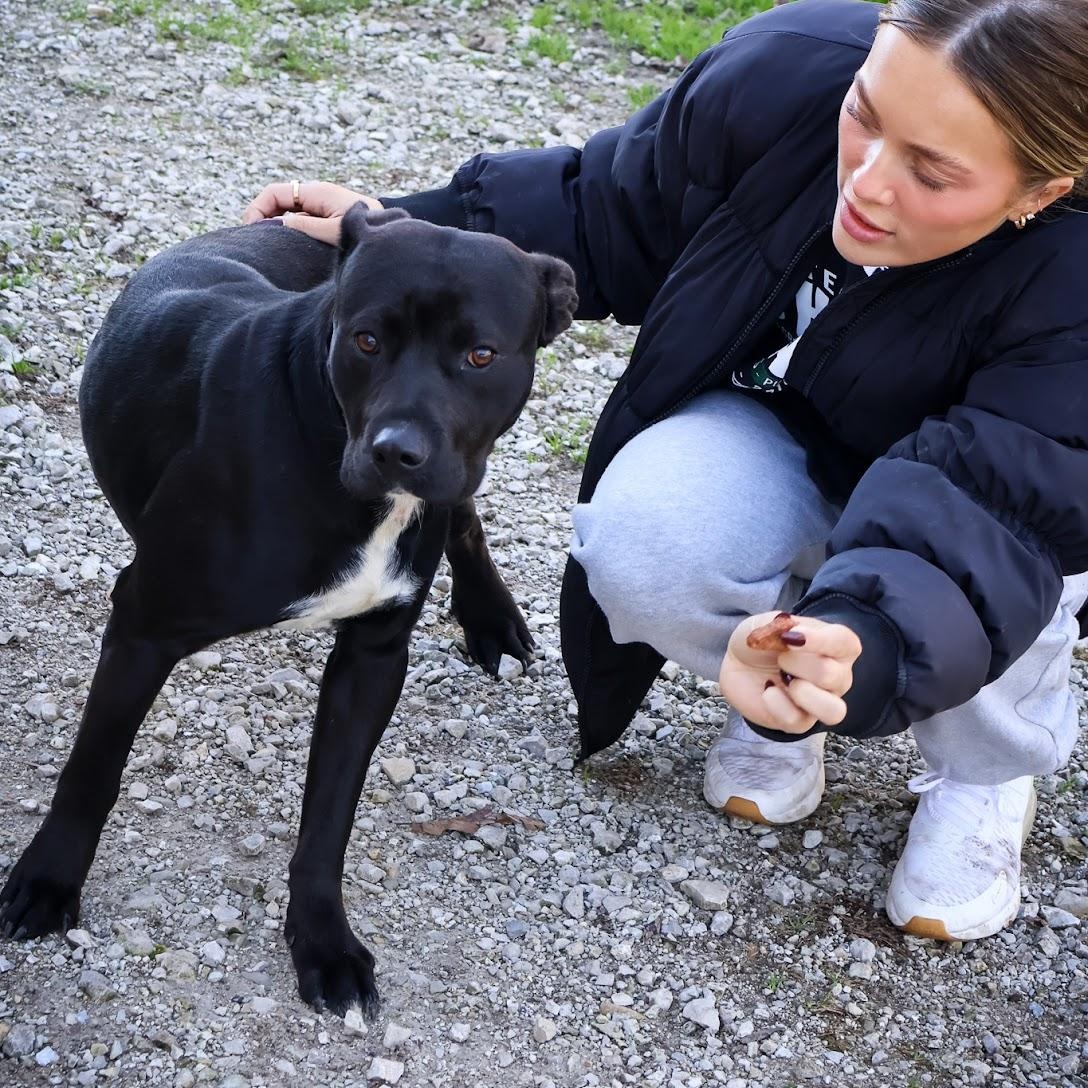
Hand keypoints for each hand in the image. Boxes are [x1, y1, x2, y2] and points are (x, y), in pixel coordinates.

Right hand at [241, 181, 382, 244]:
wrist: (394, 232)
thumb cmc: (368, 230)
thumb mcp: (334, 231)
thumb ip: (306, 227)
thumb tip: (277, 226)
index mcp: (317, 192)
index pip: (275, 193)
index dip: (257, 208)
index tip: (250, 230)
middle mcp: (317, 196)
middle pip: (278, 202)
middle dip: (263, 218)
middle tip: (254, 241)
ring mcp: (322, 208)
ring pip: (288, 213)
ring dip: (275, 227)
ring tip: (267, 247)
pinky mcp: (328, 219)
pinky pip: (301, 222)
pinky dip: (290, 232)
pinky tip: (287, 249)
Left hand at [718, 611, 861, 734]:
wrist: (738, 663)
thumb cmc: (762, 640)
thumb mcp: (764, 623)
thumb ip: (778, 625)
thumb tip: (792, 635)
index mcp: (836, 645)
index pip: (844, 642)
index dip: (820, 641)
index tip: (789, 638)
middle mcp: (838, 675)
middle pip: (832, 675)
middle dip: (798, 664)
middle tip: (780, 658)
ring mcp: (821, 701)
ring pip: (834, 711)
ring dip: (803, 693)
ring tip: (783, 679)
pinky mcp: (800, 721)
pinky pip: (798, 721)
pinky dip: (777, 705)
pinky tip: (767, 691)